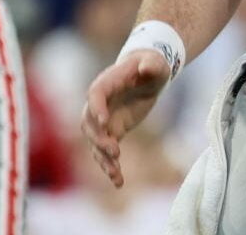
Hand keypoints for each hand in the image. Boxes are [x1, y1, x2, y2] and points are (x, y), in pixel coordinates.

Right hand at [81, 50, 168, 187]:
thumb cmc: (150, 66)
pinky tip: (119, 182)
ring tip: (116, 174)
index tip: (105, 122)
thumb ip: (151, 65)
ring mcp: (103, 121)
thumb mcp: (155, 64)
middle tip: (115, 150)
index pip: (94, 95)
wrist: (148, 75)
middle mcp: (98, 105)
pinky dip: (110, 166)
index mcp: (105, 84)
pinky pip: (106, 152)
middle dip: (99, 139)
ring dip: (103, 159)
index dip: (97, 109)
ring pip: (96, 144)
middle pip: (90, 124)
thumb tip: (148, 66)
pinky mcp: (112, 132)